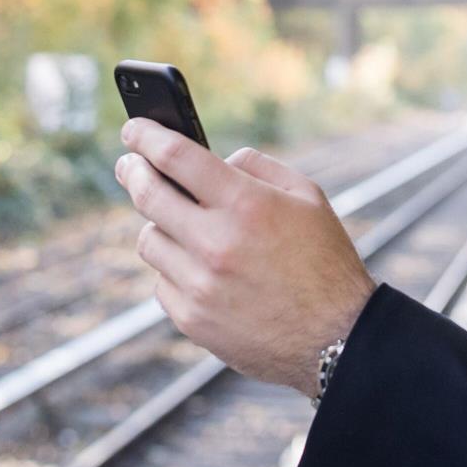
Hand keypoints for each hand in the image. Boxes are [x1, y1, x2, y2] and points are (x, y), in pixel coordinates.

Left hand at [114, 118, 375, 395]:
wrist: (336, 337)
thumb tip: (215, 160)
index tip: (134, 130)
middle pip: (147, 195)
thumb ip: (258, 167)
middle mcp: (216, 243)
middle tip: (130, 164)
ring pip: (150, 240)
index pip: (175, 157)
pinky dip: (175, 269)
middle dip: (133, 171)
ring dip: (160, 225)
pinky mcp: (192, 319)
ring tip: (181, 224)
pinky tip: (201, 270)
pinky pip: (162, 282)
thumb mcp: (308, 197)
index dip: (145, 136)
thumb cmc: (325, 261)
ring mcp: (200, 285)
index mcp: (247, 205)